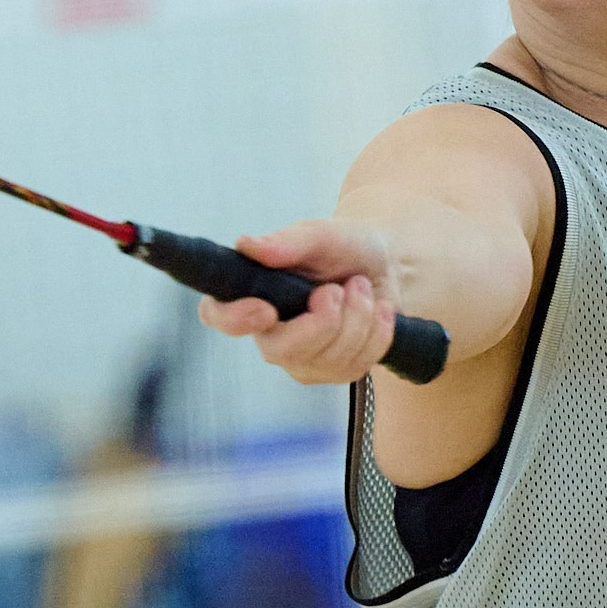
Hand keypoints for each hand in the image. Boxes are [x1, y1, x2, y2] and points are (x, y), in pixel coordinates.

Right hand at [196, 219, 399, 384]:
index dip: (234, 319)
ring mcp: (302, 358)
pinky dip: (377, 332)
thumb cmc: (345, 247)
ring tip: (360, 288)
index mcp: (253, 293)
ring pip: (328, 359)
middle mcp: (270, 333)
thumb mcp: (321, 235)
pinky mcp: (334, 372)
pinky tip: (377, 310)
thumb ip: (287, 241)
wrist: (387, 265)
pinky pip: (357, 365)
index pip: (218, 316)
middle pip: (283, 351)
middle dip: (324, 320)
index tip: (266, 309)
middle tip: (339, 288)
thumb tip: (247, 245)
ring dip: (358, 317)